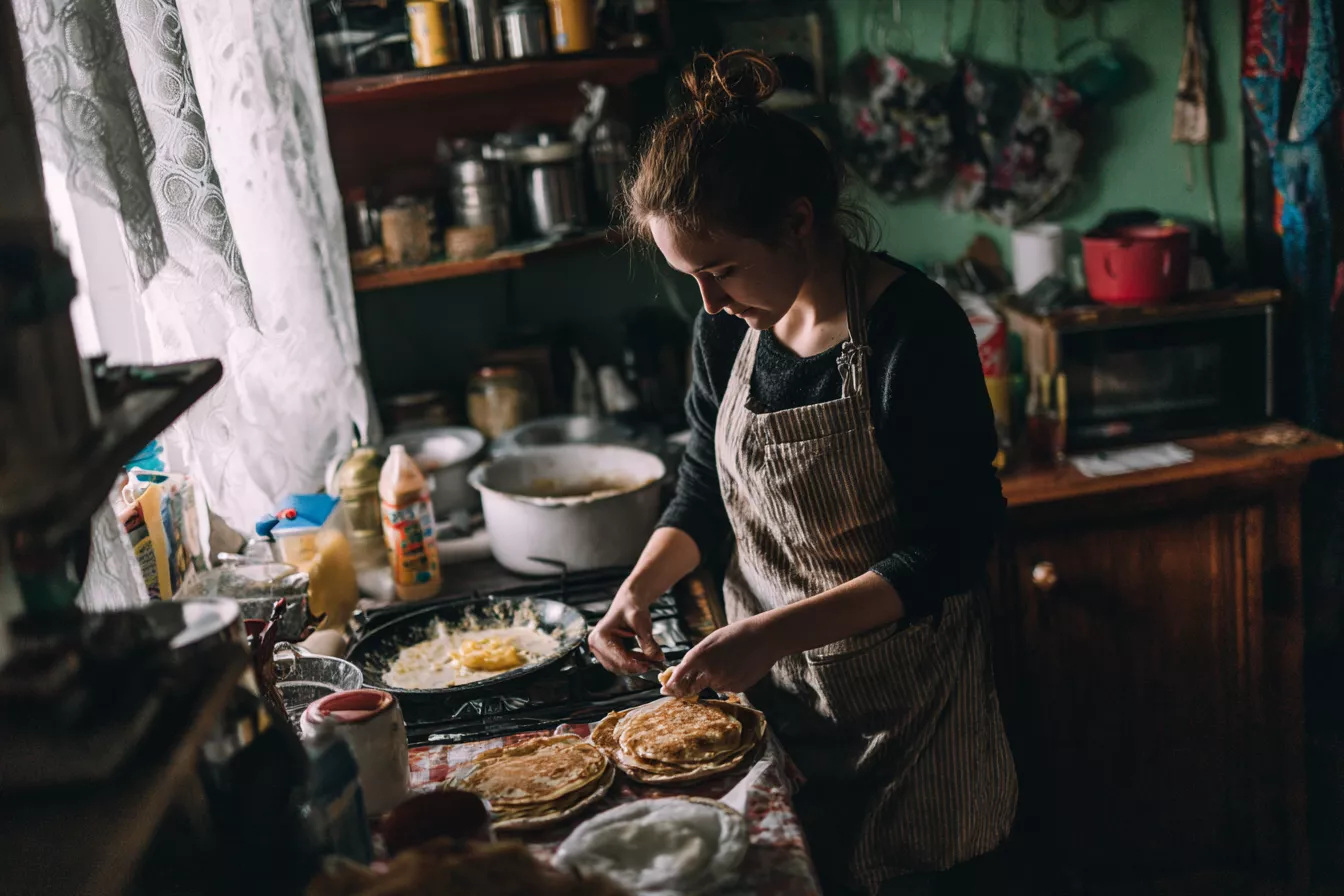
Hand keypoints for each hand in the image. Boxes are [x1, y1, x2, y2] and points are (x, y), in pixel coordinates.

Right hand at [588, 584, 663, 674]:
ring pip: (618, 666)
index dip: (634, 665)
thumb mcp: (642, 624)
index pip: (618, 658)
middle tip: (652, 665)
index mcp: (600, 636)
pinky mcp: (606, 650)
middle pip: (616, 665)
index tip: (648, 667)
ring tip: (650, 662)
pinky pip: (619, 662)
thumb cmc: (631, 606)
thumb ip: (649, 643)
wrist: (629, 600)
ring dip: (634, 666)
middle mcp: (596, 643)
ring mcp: (599, 648)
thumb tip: (657, 658)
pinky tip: (644, 659)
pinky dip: (632, 662)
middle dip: (635, 667)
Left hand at [662, 616, 779, 697]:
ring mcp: (724, 681)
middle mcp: (710, 671)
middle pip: (694, 685)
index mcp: (701, 655)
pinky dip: (727, 681)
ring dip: (713, 679)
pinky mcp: (736, 687)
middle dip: (691, 685)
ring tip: (729, 662)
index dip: (672, 682)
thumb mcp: (713, 639)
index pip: (680, 673)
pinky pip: (726, 688)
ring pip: (711, 686)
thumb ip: (698, 655)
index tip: (665, 688)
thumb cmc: (737, 634)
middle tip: (694, 681)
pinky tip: (738, 667)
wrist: (764, 638)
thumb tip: (687, 669)